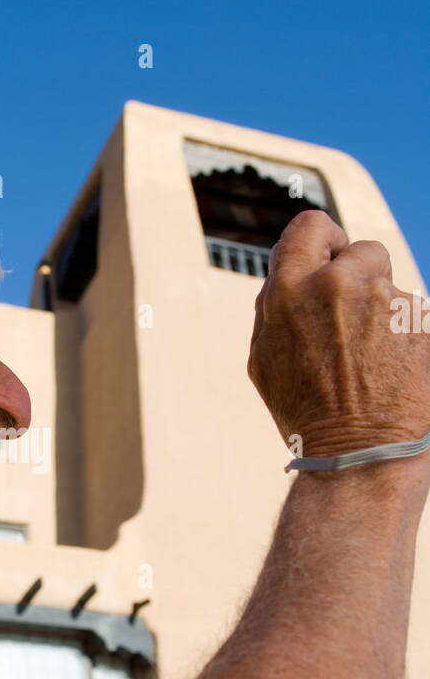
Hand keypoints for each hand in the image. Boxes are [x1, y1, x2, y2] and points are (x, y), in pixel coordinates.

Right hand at [248, 210, 429, 461]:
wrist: (359, 453)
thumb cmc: (305, 411)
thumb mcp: (264, 357)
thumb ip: (276, 304)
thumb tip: (290, 272)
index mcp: (291, 288)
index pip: (311, 225)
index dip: (323, 240)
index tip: (330, 257)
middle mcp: (340, 283)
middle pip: (361, 251)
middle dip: (359, 278)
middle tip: (353, 321)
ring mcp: (389, 300)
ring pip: (392, 288)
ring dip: (384, 312)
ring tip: (372, 359)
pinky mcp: (425, 320)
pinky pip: (416, 316)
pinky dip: (408, 337)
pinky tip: (395, 371)